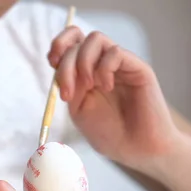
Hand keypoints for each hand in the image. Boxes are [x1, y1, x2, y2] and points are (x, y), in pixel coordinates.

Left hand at [47, 27, 183, 169]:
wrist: (138, 150)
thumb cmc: (110, 134)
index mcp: (85, 73)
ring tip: (90, 87)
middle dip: (66, 63)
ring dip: (84, 62)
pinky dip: (104, 68)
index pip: (69, 43)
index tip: (52, 65)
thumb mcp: (79, 109)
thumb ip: (69, 85)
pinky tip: (108, 87)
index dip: (57, 46)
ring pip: (95, 39)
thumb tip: (59, 65)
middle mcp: (102, 65)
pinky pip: (114, 52)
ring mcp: (120, 65)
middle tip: (68, 91)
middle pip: (77, 39)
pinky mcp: (137, 67)